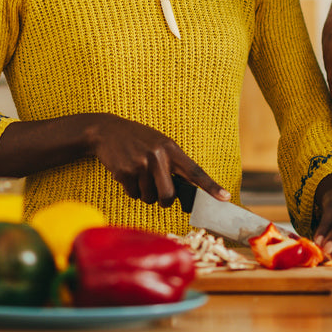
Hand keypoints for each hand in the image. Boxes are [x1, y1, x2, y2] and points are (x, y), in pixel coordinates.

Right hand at [87, 113, 229, 207]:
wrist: (106, 130)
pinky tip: (126, 173)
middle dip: (164, 200)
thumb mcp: (159, 144)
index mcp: (171, 148)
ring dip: (144, 192)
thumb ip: (172, 163)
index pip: (195, 171)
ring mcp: (140, 164)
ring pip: (149, 197)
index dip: (211, 187)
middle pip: (169, 195)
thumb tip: (184, 191)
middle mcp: (158, 156)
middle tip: (158, 193)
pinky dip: (130, 189)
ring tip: (137, 173)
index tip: (225, 198)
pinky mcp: (124, 172)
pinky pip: (133, 195)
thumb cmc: (137, 139)